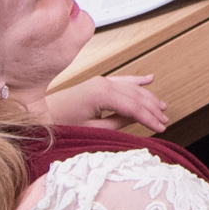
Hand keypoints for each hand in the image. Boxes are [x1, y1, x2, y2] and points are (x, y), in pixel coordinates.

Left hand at [47, 74, 168, 132]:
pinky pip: (123, 80)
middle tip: (166, 120)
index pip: (134, 107)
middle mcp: (103, 84)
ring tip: (163, 107)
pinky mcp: (98, 83)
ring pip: (132, 88)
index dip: (149, 118)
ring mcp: (101, 81)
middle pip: (136, 96)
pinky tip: (149, 79)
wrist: (42, 115)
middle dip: (152, 108)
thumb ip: (117, 123)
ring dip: (149, 97)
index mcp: (101, 95)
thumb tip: (137, 119)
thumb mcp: (92, 130)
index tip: (161, 128)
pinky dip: (137, 80)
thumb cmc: (63, 125)